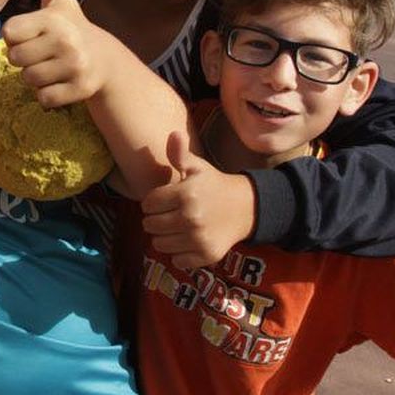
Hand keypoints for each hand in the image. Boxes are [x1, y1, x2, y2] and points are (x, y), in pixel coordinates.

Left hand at [0, 0, 103, 108]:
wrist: (106, 61)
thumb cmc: (73, 29)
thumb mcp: (62, 2)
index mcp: (53, 19)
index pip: (8, 33)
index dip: (16, 37)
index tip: (32, 35)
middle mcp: (64, 41)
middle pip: (15, 59)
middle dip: (25, 60)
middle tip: (43, 54)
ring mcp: (73, 66)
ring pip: (28, 80)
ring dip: (36, 78)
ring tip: (52, 68)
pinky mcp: (79, 90)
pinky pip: (44, 99)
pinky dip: (48, 96)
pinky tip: (61, 83)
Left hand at [139, 131, 255, 269]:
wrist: (245, 208)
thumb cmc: (214, 185)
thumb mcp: (198, 167)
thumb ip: (180, 154)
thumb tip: (174, 134)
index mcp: (186, 194)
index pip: (148, 204)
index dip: (153, 201)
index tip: (163, 200)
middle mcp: (191, 218)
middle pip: (150, 225)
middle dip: (155, 219)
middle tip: (168, 214)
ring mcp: (198, 239)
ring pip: (159, 244)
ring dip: (164, 237)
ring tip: (176, 227)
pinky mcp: (206, 255)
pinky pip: (177, 260)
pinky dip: (179, 254)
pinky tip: (188, 240)